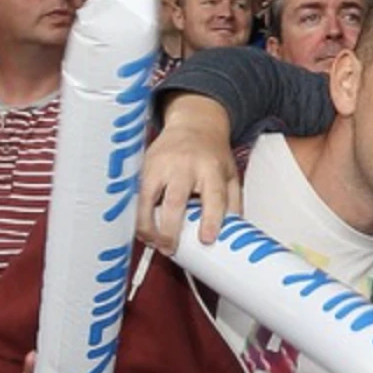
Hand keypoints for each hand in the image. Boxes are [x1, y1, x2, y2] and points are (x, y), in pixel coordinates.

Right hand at [137, 95, 242, 253]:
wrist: (193, 123)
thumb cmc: (211, 154)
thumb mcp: (230, 174)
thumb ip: (233, 202)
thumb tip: (235, 233)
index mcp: (211, 169)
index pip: (213, 196)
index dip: (210, 219)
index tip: (206, 240)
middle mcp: (185, 166)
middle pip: (176, 199)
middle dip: (170, 228)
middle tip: (170, 248)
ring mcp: (162, 164)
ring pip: (149, 196)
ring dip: (147, 224)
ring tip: (152, 243)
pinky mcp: (145, 165)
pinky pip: (138, 193)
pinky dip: (137, 213)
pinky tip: (141, 228)